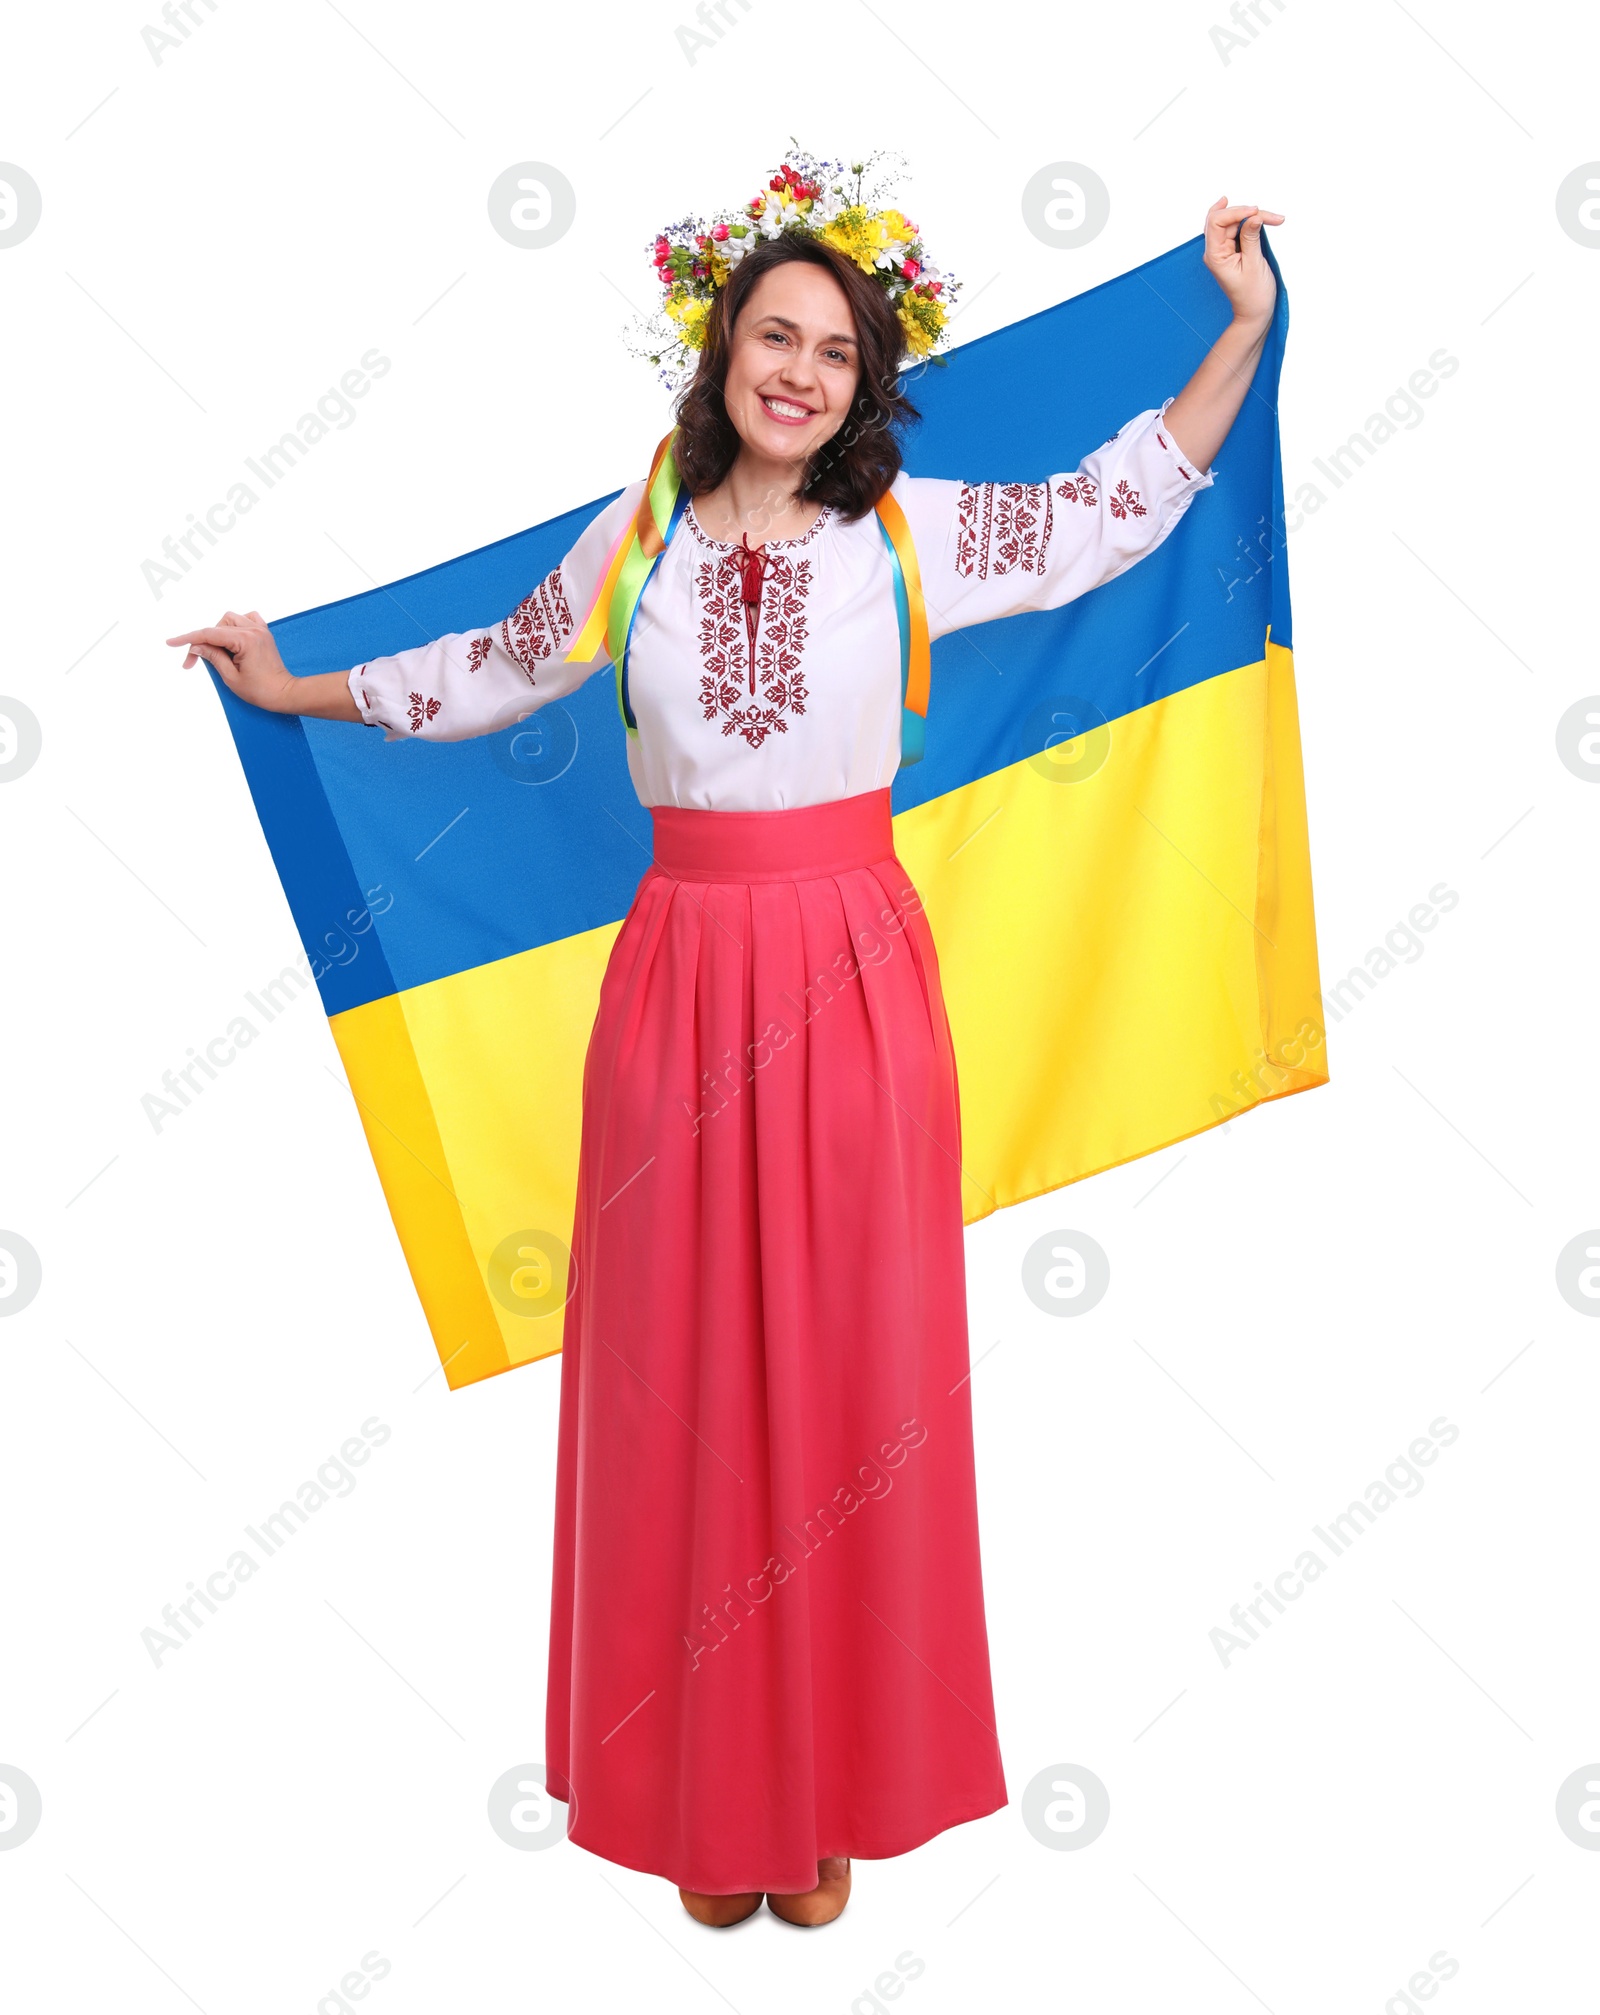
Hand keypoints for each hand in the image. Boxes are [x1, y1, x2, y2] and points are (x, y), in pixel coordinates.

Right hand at [166, 610, 294, 711]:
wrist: (284, 693)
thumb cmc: (261, 690)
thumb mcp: (230, 677)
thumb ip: (212, 657)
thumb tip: (196, 645)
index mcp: (245, 640)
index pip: (209, 634)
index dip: (187, 639)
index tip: (171, 642)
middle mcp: (253, 630)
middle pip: (217, 627)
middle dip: (203, 642)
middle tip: (195, 661)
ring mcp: (260, 630)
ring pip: (229, 619)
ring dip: (218, 632)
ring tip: (219, 652)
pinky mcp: (264, 633)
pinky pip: (247, 618)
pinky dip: (235, 625)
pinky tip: (232, 639)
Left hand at [1203, 197, 1282, 329]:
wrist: (1254, 313)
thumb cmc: (1253, 295)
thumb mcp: (1254, 264)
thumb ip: (1251, 237)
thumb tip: (1254, 215)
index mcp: (1215, 256)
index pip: (1216, 222)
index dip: (1236, 212)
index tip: (1256, 212)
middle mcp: (1215, 251)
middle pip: (1225, 218)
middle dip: (1247, 212)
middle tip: (1272, 218)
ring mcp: (1223, 250)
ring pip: (1233, 221)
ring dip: (1252, 216)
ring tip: (1274, 219)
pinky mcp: (1232, 250)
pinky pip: (1237, 229)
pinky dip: (1250, 221)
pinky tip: (1259, 215)